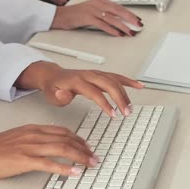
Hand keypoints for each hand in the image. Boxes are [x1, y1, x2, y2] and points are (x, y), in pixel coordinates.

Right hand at [0, 125, 97, 185]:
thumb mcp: (15, 137)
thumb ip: (31, 139)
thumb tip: (45, 145)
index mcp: (32, 129)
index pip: (61, 131)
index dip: (78, 138)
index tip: (86, 146)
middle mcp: (34, 135)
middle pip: (66, 139)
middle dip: (84, 148)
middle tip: (94, 156)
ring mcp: (30, 147)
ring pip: (62, 149)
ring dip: (80, 157)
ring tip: (90, 164)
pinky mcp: (25, 160)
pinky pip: (50, 164)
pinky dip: (65, 168)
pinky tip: (73, 172)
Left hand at [16, 62, 144, 117]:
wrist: (53, 76)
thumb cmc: (53, 87)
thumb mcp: (51, 94)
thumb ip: (59, 96)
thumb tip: (65, 95)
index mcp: (77, 81)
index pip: (95, 92)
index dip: (105, 103)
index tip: (113, 114)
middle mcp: (88, 75)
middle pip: (108, 84)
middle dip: (120, 98)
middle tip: (126, 112)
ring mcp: (95, 74)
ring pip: (114, 80)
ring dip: (125, 93)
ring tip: (130, 107)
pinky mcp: (99, 75)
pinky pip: (116, 76)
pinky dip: (128, 81)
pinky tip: (139, 85)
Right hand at [52, 0, 142, 35]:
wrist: (60, 16)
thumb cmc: (75, 15)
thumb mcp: (91, 11)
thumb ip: (103, 14)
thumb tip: (116, 21)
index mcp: (100, 1)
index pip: (118, 7)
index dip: (129, 13)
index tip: (137, 19)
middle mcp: (98, 4)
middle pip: (118, 11)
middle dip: (130, 19)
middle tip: (138, 25)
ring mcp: (93, 10)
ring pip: (112, 19)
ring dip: (123, 26)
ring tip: (130, 32)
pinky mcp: (88, 18)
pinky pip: (103, 24)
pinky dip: (112, 30)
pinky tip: (118, 34)